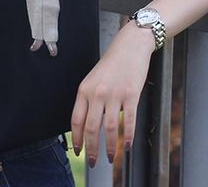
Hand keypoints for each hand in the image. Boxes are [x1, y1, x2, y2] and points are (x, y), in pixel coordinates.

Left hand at [70, 21, 154, 166]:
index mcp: (84, 89)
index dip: (76, 139)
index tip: (78, 151)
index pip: (76, 119)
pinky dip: (128, 137)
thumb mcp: (93, 79)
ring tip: (110, 157)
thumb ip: (89, 99)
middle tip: (93, 162)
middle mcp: (97, 93)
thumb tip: (85, 125)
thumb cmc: (112, 64)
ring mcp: (114, 94)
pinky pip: (128, 122)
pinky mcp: (131, 95)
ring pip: (109, 129)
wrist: (130, 46)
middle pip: (91, 128)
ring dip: (109, 147)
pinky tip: (127, 146)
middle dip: (91, 149)